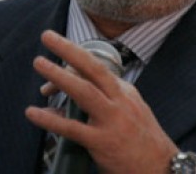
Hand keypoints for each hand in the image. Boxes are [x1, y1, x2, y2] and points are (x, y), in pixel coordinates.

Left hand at [25, 30, 177, 173]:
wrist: (162, 170)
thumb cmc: (142, 142)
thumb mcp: (131, 112)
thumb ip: (106, 100)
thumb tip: (74, 96)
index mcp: (125, 92)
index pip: (97, 67)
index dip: (73, 58)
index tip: (56, 52)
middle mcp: (120, 102)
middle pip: (93, 68)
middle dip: (69, 49)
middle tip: (47, 36)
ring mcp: (111, 121)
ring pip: (83, 91)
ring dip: (59, 76)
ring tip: (39, 62)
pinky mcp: (102, 143)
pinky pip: (72, 128)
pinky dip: (50, 119)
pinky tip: (33, 113)